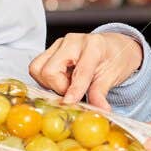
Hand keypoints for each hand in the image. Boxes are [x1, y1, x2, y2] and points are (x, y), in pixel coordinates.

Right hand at [29, 32, 143, 108]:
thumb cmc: (114, 58)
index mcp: (94, 46)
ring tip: (67, 83)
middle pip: (49, 70)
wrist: (114, 46)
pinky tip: (62, 78)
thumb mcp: (113, 76)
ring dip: (50, 83)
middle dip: (59, 87)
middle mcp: (73, 41)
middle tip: (72, 91)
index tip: (69, 102)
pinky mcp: (51, 48)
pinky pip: (37, 67)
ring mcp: (60, 43)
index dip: (74, 89)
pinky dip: (46, 79)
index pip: (80, 71)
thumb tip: (99, 110)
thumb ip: (100, 93)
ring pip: (38, 68)